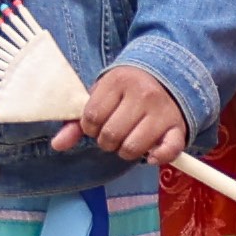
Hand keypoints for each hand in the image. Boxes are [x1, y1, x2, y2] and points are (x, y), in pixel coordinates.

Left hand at [60, 63, 192, 168]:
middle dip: (106, 141)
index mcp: (118, 81)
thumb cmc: (126, 91)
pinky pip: (167, 151)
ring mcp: (162, 111)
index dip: (90, 127)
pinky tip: (150, 154)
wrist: (167, 76)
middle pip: (111, 135)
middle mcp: (142, 94)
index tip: (98, 124)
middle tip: (113, 134)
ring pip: (133, 148)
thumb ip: (77, 121)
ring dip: (126, 152)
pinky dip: (157, 158)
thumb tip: (57, 145)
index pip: (92, 117)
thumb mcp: (101, 96)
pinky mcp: (178, 127)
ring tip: (128, 141)